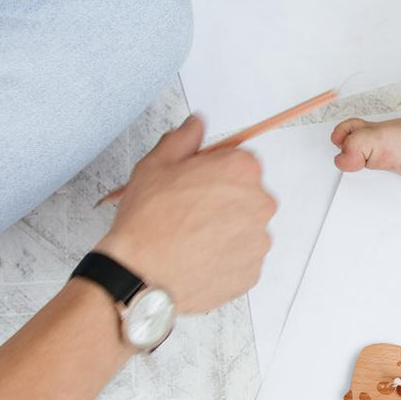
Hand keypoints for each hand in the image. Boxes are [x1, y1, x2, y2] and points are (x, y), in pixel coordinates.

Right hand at [97, 116, 274, 311]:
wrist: (140, 275)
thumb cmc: (149, 221)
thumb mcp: (157, 164)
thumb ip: (184, 138)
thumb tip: (196, 124)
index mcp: (243, 170)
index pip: (239, 162)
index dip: (214, 171)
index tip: (196, 183)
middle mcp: (260, 203)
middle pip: (246, 194)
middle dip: (223, 200)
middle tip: (188, 212)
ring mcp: (258, 241)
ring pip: (245, 228)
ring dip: (225, 230)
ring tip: (189, 239)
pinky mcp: (252, 272)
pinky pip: (241, 259)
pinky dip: (224, 258)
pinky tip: (196, 258)